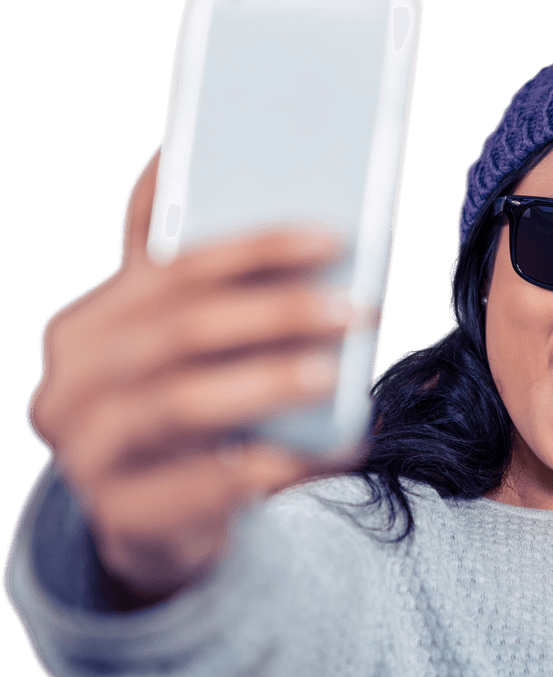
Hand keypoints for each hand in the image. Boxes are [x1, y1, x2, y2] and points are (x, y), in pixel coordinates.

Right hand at [27, 148, 361, 604]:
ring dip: (267, 382)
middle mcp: (71, 386)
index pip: (172, 270)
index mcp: (87, 327)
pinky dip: (274, 463)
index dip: (254, 248)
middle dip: (276, 313)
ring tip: (333, 373)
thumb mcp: (174, 340)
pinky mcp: (123, 516)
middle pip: (180, 331)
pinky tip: (333, 446)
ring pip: (180, 402)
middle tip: (357, 306)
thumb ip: (184, 268)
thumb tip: (186, 155)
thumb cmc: (178, 409)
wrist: (155, 521)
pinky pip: (206, 485)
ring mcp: (86, 456)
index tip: (331, 235)